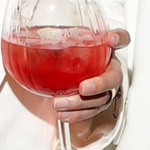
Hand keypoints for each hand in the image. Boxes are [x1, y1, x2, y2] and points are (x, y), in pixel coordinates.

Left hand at [6, 27, 129, 147]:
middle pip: (115, 76)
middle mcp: (107, 67)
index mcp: (102, 48)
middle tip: (83, 88)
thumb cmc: (60, 55)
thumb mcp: (54, 42)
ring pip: (103, 99)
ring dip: (82, 104)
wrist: (53, 75)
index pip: (120, 38)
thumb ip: (48, 36)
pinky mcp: (94, 103)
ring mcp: (102, 88)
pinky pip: (91, 112)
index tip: (111, 39)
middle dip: (101, 84)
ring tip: (60, 103)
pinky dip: (77, 115)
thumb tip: (29, 34)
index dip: (119, 38)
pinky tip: (63, 114)